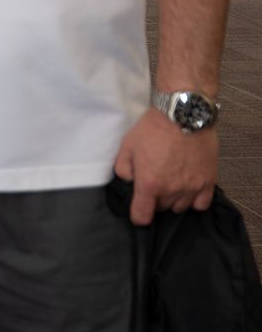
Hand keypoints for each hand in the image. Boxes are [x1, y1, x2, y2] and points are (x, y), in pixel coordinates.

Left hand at [114, 107, 217, 224]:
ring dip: (173, 200)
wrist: (181, 115)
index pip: (142, 216)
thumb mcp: (127, 146)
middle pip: (161, 209)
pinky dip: (194, 201)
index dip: (138, 216)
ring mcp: (192, 188)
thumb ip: (123, 169)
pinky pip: (201, 204)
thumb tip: (127, 182)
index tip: (138, 210)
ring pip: (180, 208)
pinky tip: (187, 190)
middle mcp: (171, 191)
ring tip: (170, 185)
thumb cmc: (152, 130)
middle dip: (155, 201)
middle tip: (153, 185)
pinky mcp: (208, 182)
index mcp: (149, 184)